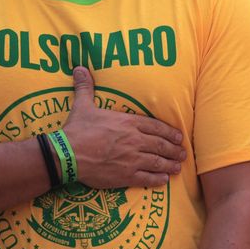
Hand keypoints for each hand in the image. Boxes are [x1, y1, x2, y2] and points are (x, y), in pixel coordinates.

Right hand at [61, 66, 186, 188]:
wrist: (66, 154)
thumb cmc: (77, 129)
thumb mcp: (83, 105)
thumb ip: (86, 88)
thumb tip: (79, 68)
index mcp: (129, 123)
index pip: (157, 127)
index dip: (170, 133)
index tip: (179, 137)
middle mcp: (135, 140)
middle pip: (161, 145)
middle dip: (174, 150)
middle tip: (182, 154)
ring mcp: (132, 159)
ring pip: (157, 162)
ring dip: (170, 165)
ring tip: (178, 167)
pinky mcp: (125, 176)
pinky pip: (146, 178)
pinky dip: (157, 180)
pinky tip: (163, 180)